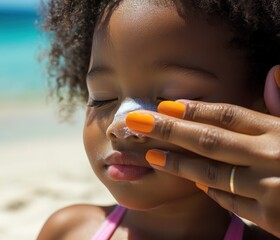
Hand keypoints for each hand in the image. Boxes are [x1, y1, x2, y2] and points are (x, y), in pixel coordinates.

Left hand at [125, 66, 279, 237]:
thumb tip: (274, 73)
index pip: (228, 116)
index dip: (194, 110)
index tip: (164, 106)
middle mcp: (272, 156)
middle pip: (209, 140)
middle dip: (168, 130)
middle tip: (136, 122)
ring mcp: (270, 188)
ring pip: (211, 173)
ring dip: (178, 163)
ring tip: (151, 153)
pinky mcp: (272, 217)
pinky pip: (231, 201)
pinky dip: (210, 190)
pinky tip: (194, 181)